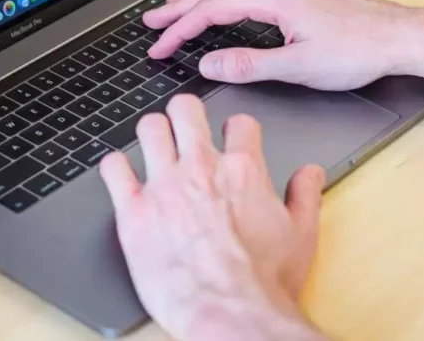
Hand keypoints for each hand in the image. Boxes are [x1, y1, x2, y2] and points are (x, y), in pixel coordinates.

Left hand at [99, 96, 326, 340]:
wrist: (229, 314)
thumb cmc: (263, 282)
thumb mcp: (301, 236)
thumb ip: (305, 196)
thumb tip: (310, 173)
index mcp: (242, 170)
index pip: (238, 122)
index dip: (236, 129)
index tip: (232, 139)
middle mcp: (201, 169)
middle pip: (185, 110)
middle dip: (185, 114)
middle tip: (184, 128)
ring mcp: (164, 187)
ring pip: (149, 128)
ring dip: (152, 134)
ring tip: (154, 147)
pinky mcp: (134, 212)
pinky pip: (113, 168)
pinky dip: (116, 167)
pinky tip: (122, 175)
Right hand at [143, 0, 423, 90]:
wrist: (401, 36)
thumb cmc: (359, 50)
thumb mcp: (300, 66)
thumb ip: (250, 65)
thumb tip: (209, 64)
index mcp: (274, 0)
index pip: (212, 11)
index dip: (180, 30)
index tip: (159, 48)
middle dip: (180, 8)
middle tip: (150, 20)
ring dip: (201, 4)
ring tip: (176, 12)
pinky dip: (226, 4)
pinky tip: (226, 13)